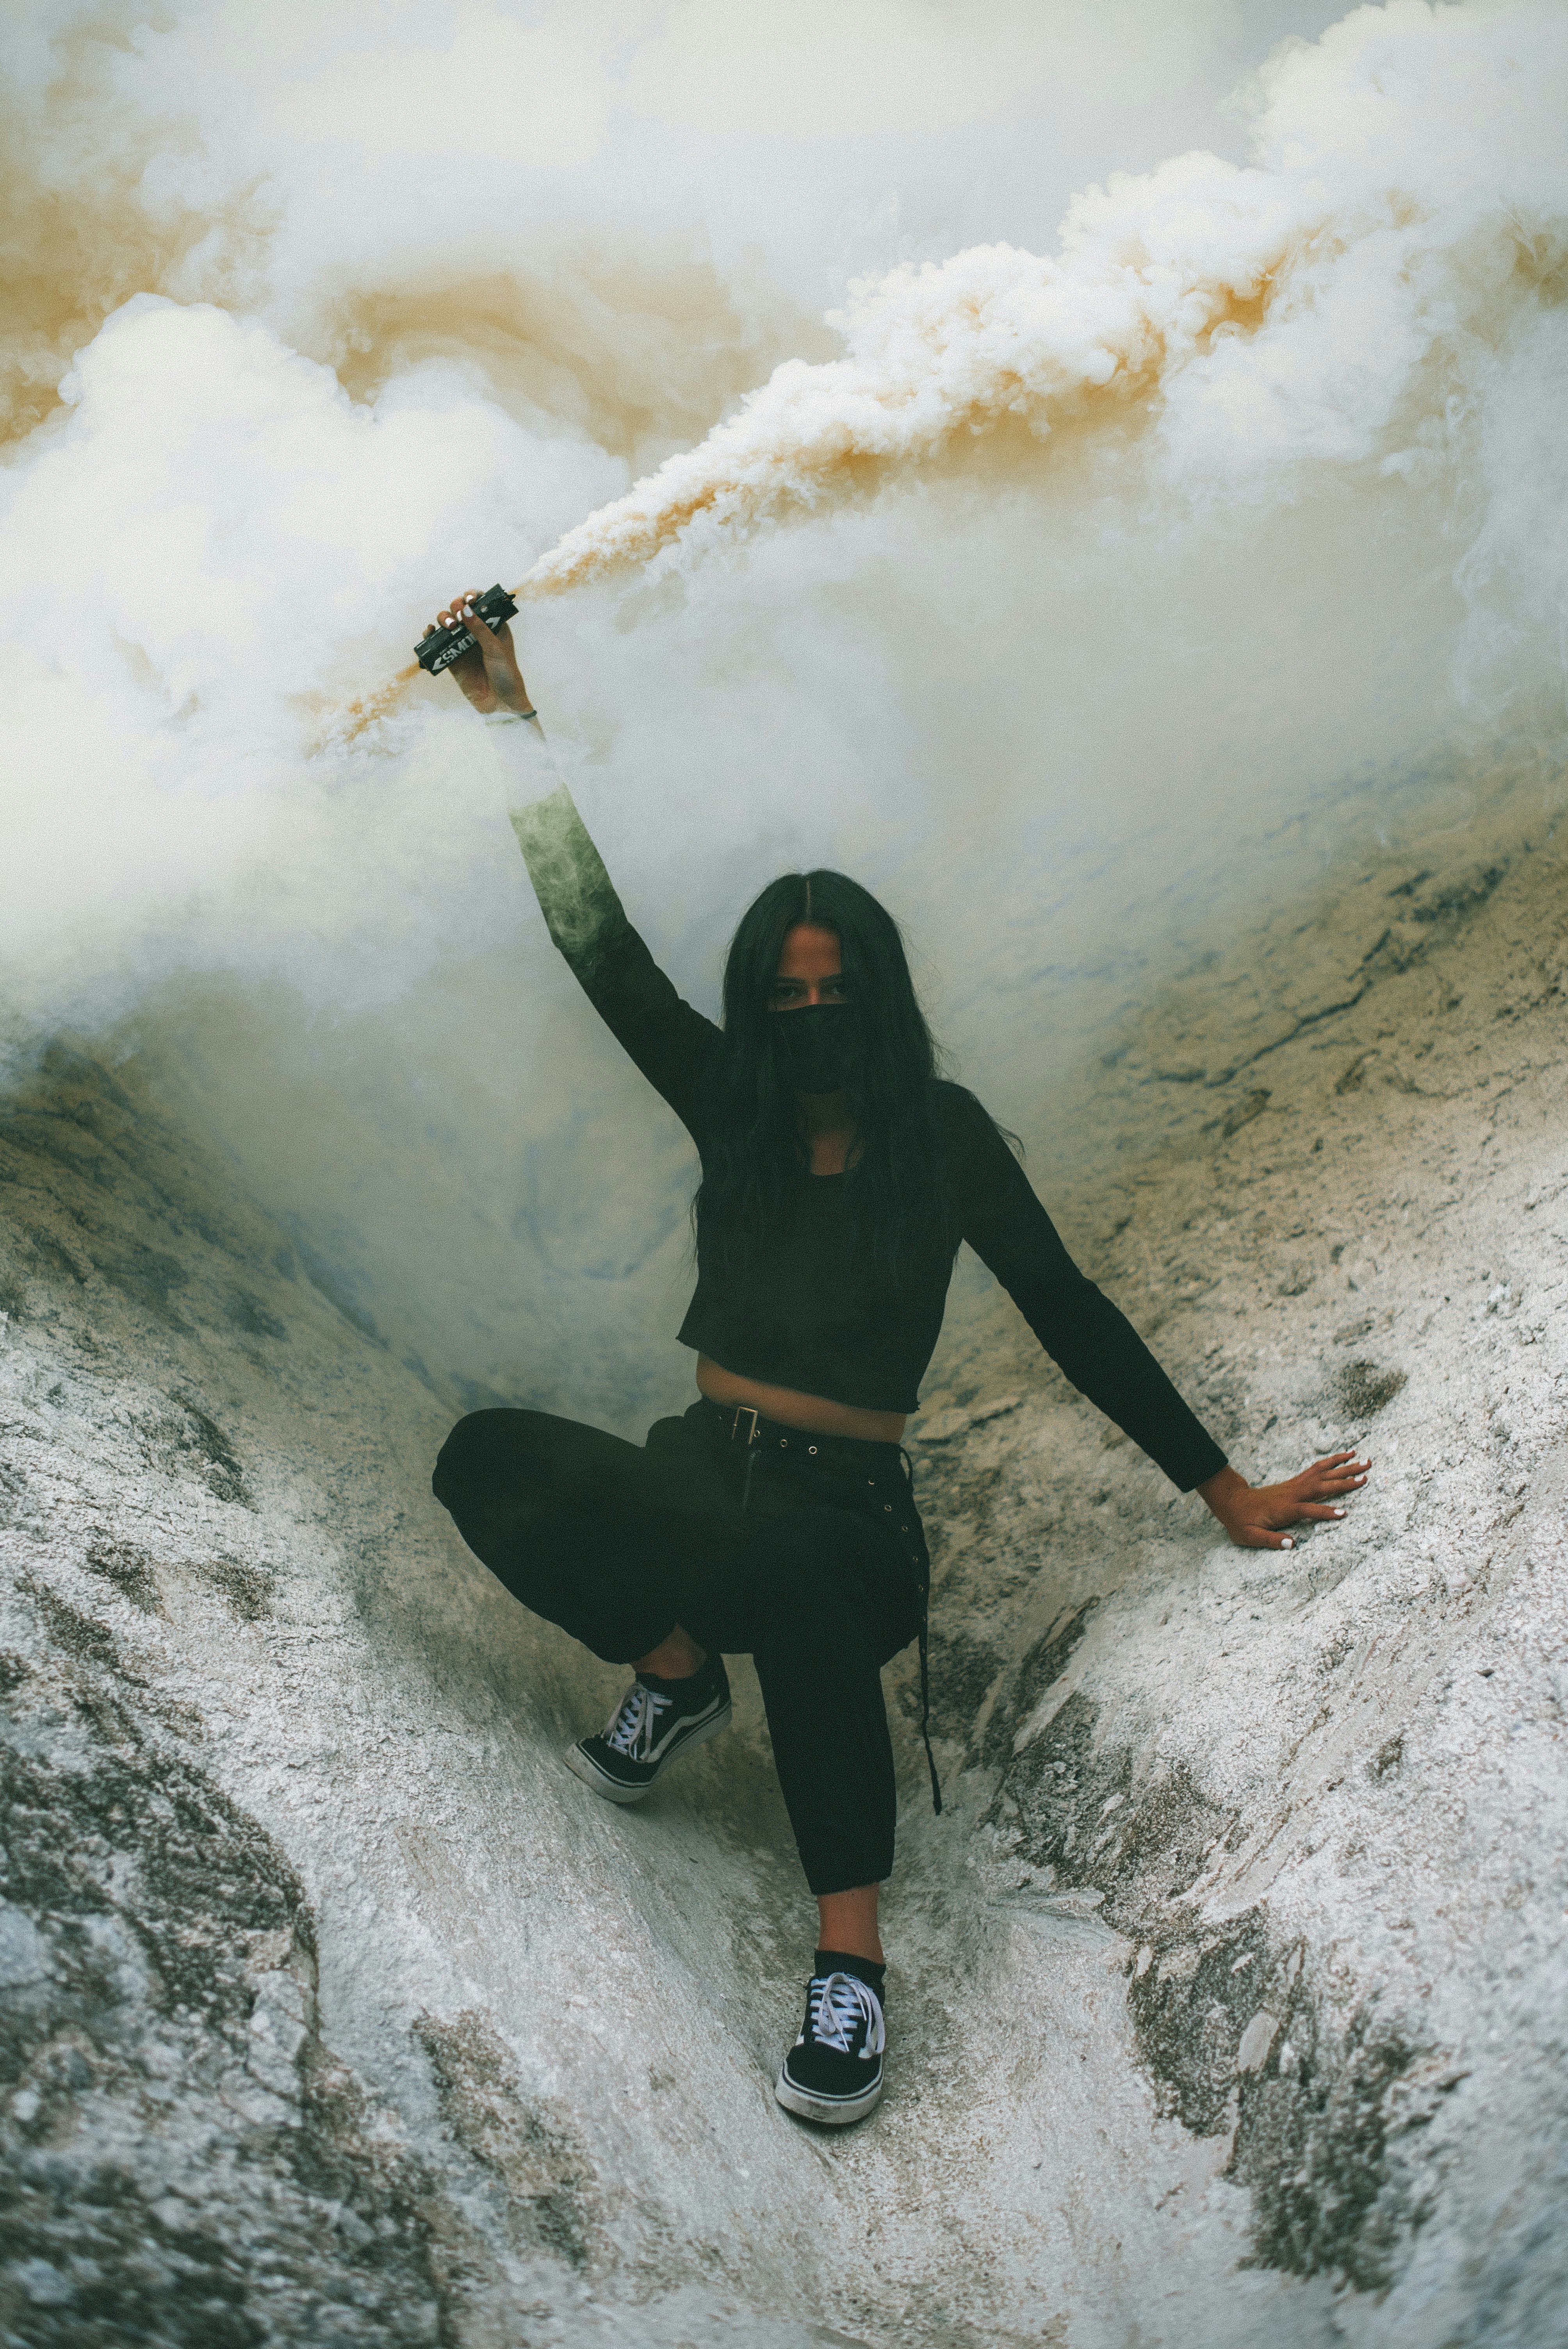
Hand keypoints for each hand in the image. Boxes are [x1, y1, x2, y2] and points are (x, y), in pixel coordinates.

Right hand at [429, 588, 533, 717]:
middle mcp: (477, 633)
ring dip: (444, 619)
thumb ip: (480, 629)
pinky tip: (430, 632)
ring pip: (447, 624)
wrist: (501, 705)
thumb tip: (465, 609)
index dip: (473, 597)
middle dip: (456, 607)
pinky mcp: (452, 659)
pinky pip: (438, 643)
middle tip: (458, 617)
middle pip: (460, 611)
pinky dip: (431, 635)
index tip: (469, 598)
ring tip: (449, 626)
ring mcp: (463, 645)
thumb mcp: (496, 649)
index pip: (481, 604)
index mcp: (493, 627)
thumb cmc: (506, 676)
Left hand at [1197, 1452, 1369, 1551]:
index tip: (1344, 1514)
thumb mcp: (1249, 1536)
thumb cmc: (1241, 1521)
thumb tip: (1291, 1545)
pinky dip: (1331, 1462)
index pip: (1309, 1510)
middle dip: (1345, 1479)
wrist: (1231, 1501)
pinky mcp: (1295, 1482)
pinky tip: (1343, 1457)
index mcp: (1284, 1508)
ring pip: (1322, 1472)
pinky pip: (1316, 1469)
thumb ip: (1270, 1540)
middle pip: (1322, 1485)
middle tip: (1367, 1474)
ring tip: (1363, 1459)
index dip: (1325, 1512)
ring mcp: (1294, 1485)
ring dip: (1343, 1465)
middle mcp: (1292, 1493)